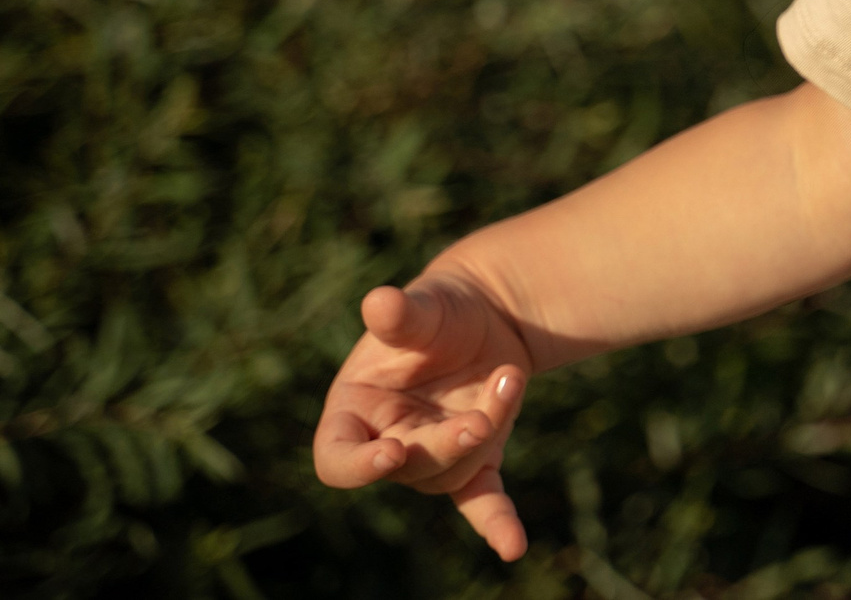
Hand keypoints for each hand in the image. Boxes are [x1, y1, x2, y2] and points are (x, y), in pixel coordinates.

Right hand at [312, 278, 535, 560]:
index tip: (392, 451)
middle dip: (445, 445)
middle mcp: (388, 441)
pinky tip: (513, 547)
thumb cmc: (439, 308)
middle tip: (478, 420)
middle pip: (408, 469)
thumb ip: (401, 315)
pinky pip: (481, 501)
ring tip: (509, 375)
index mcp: (354, 411)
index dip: (358, 465)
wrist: (488, 312)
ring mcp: (434, 455)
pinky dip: (497, 522)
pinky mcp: (478, 460)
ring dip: (488, 427)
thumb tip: (379, 302)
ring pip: (453, 472)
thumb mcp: (423, 306)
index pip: (336, 457)